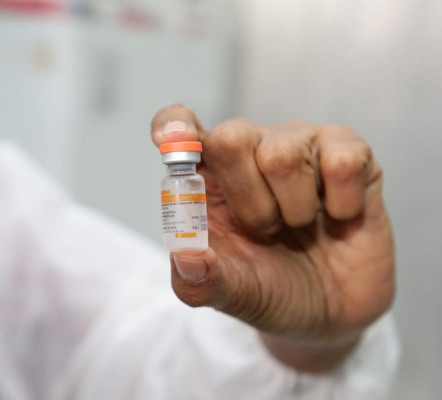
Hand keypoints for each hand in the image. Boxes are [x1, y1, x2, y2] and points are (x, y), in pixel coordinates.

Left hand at [151, 105, 394, 371]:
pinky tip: (338, 216)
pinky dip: (341, 203)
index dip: (173, 126)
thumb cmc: (272, 290)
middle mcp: (252, 151)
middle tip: (266, 231)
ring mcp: (302, 147)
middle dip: (248, 200)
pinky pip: (343, 161)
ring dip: (294, 208)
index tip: (168, 142)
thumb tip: (185, 257)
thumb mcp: (232, 295)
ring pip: (284, 152)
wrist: (331, 313)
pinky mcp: (349, 154)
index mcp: (211, 178)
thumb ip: (201, 281)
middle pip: (230, 137)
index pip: (179, 127)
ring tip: (301, 226)